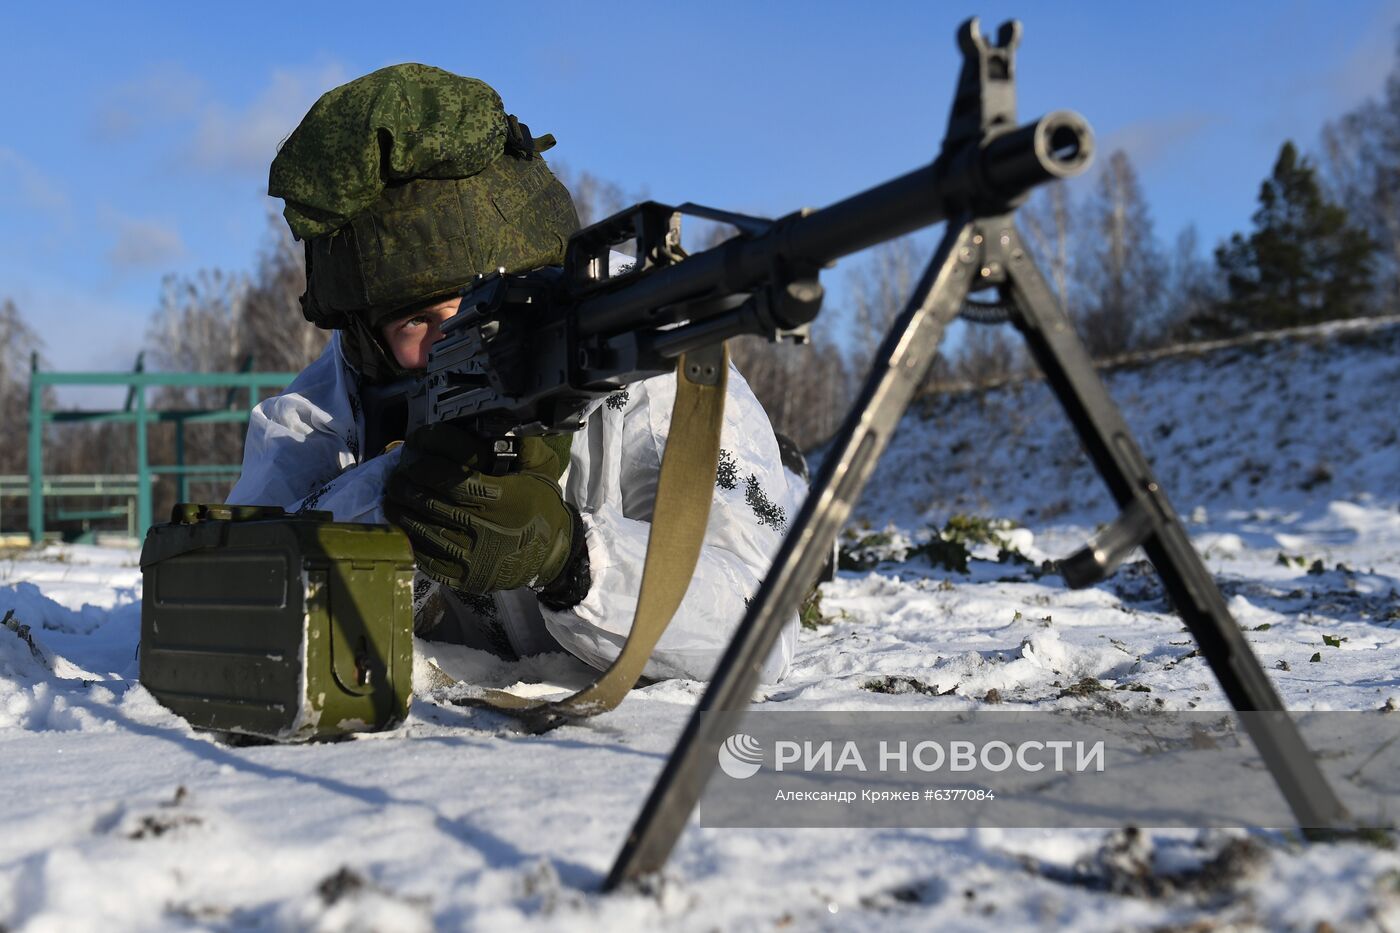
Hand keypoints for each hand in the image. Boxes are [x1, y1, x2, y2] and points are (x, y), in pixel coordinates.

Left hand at [384, 423, 576, 594]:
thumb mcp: (541, 470)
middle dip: (406, 485)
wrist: (551, 555)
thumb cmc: (541, 507)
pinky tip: (404, 525)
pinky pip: (428, 558)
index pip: (452, 479)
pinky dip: (411, 540)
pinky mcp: (464, 577)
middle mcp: (487, 530)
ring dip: (401, 511)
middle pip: (431, 503)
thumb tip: (500, 419)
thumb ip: (523, 445)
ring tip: (391, 496)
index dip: (425, 464)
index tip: (412, 451)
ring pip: (423, 531)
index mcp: (504, 500)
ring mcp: (474, 557)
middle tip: (395, 474)